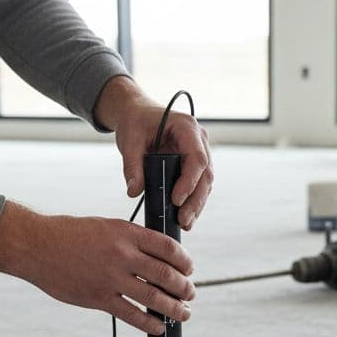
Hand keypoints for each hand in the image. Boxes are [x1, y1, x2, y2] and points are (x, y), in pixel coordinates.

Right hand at [0, 202, 194, 334]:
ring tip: (184, 313)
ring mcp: (111, 279)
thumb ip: (130, 239)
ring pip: (154, 297)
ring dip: (174, 308)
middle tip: (191, 294)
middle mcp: (122, 255)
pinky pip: (132, 315)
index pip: (167, 247)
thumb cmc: (70, 234)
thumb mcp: (105, 226)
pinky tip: (159, 327)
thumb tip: (157, 255)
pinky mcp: (99, 298)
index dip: (184, 261)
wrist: (36, 246)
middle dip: (184, 287)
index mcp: (126, 233)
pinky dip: (149, 323)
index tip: (189, 269)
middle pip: (166, 274)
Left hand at [94, 76, 212, 230]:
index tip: (176, 200)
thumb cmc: (136, 121)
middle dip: (196, 200)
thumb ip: (132, 166)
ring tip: (185, 223)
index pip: (197, 157)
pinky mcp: (193, 163)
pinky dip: (192, 200)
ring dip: (197, 204)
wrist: (138, 113)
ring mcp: (199, 151)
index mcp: (186, 127)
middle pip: (206, 174)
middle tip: (184, 220)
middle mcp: (199, 140)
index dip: (190, 181)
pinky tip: (185, 216)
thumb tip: (134, 192)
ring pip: (206, 182)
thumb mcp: (130, 141)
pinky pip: (198, 183)